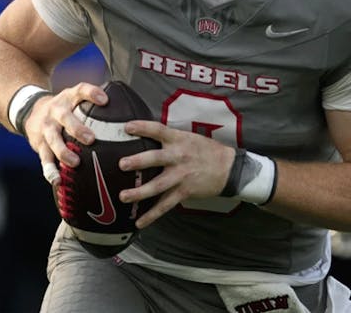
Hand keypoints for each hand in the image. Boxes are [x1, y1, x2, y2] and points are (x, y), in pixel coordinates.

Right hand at [24, 82, 107, 185]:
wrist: (31, 112)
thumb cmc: (67, 109)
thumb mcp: (78, 100)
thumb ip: (99, 105)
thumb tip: (134, 112)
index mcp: (69, 98)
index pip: (81, 90)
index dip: (92, 93)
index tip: (105, 100)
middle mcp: (56, 111)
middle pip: (65, 117)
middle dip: (77, 128)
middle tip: (91, 139)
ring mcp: (47, 127)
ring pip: (53, 139)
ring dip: (63, 152)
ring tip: (75, 163)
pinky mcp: (39, 144)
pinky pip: (44, 158)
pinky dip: (50, 170)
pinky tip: (58, 181)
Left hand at [116, 120, 234, 228]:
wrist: (228, 168)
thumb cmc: (207, 151)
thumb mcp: (190, 138)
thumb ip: (170, 139)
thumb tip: (146, 136)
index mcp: (179, 140)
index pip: (159, 130)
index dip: (143, 127)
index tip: (127, 127)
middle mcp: (179, 157)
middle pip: (156, 159)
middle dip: (139, 161)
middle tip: (122, 164)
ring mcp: (181, 176)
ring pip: (158, 185)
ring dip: (140, 192)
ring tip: (124, 196)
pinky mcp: (184, 191)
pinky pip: (165, 205)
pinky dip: (152, 215)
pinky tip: (139, 222)